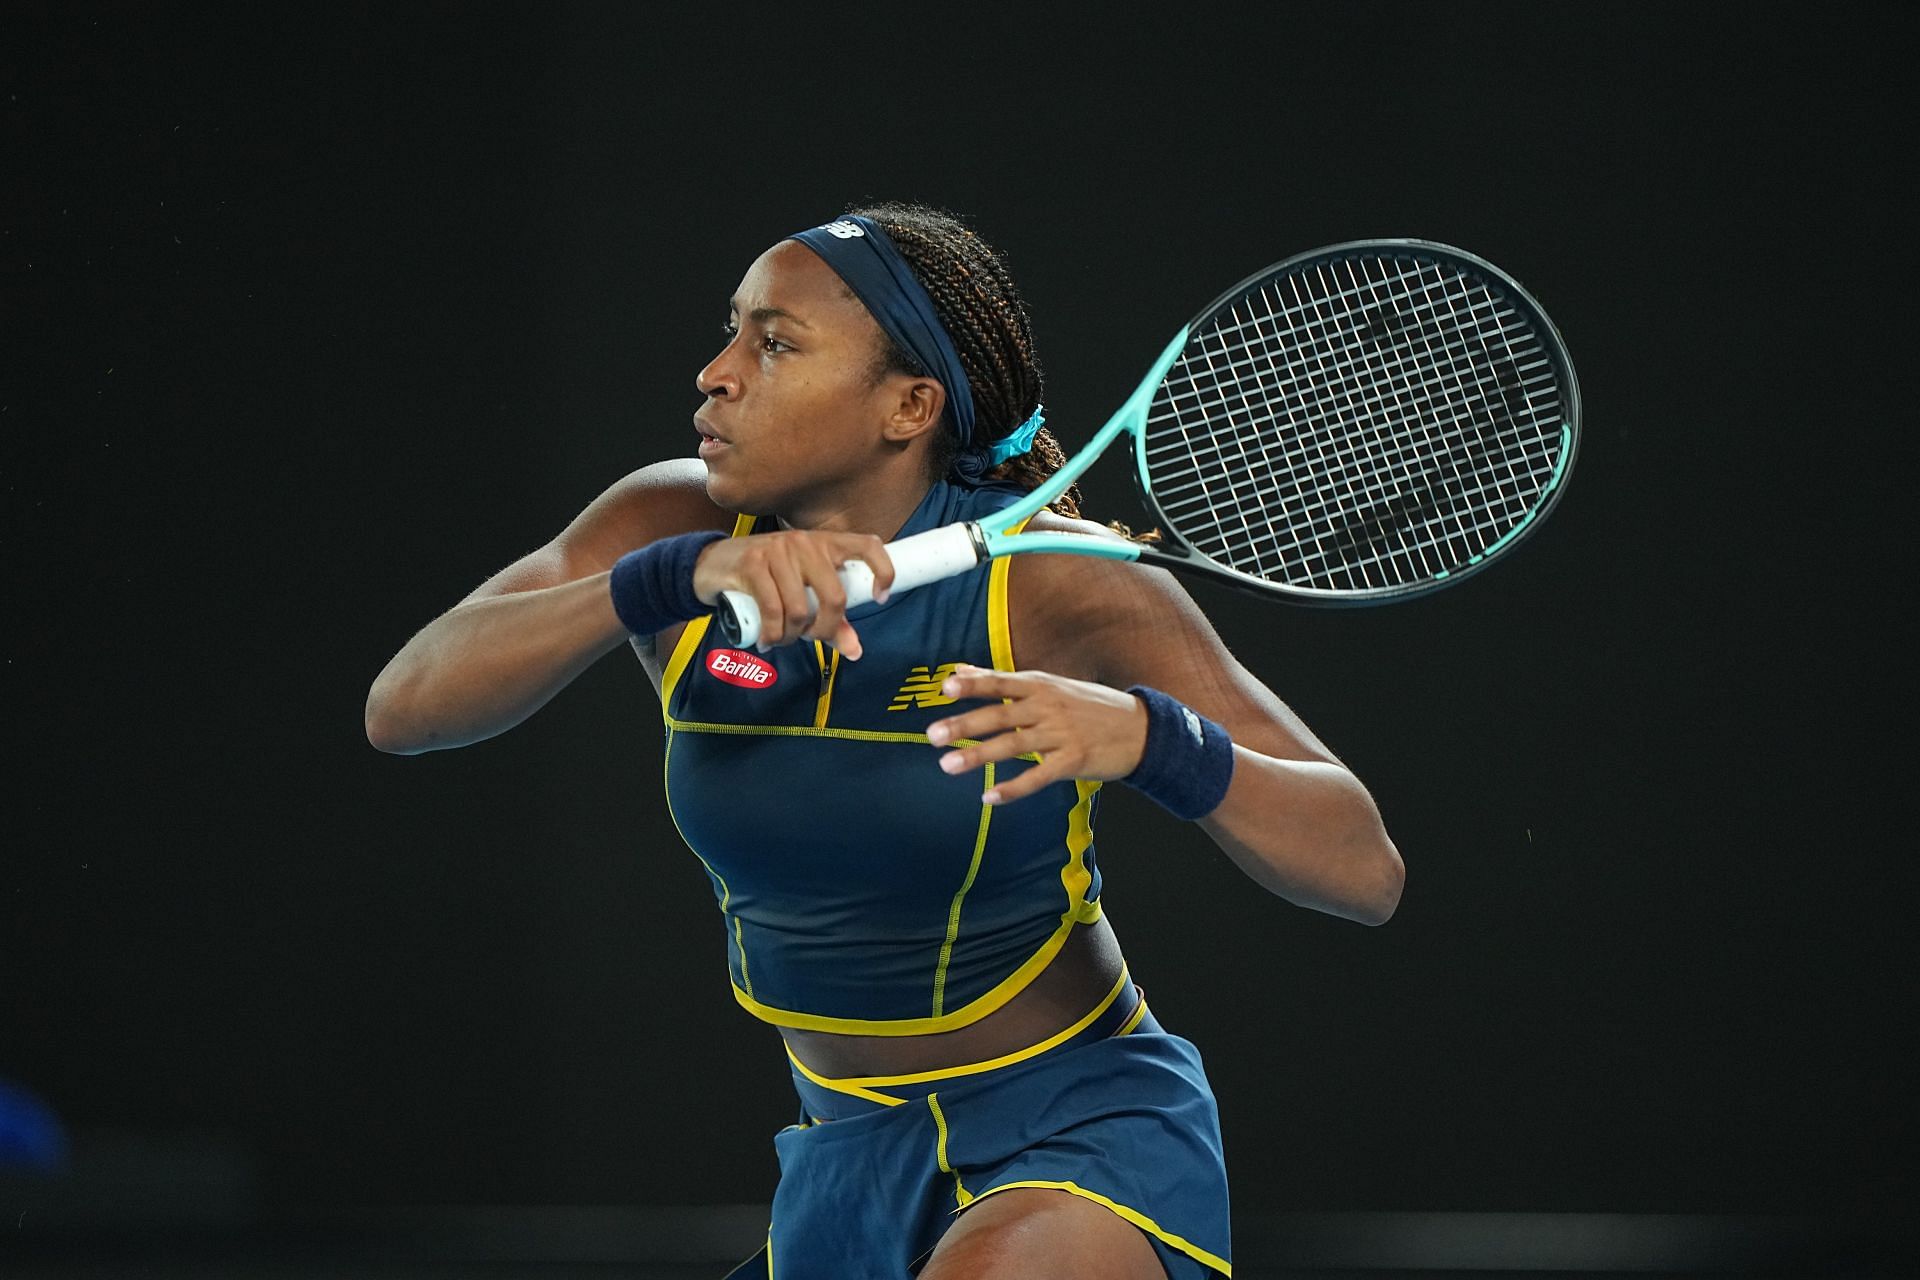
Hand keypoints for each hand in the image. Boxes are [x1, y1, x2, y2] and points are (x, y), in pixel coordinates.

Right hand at [691, 530, 894, 658]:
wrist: (713, 563)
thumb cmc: (766, 578)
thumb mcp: (802, 591)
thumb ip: (831, 619)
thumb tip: (855, 650)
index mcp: (826, 543)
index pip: (867, 546)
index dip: (883, 570)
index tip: (879, 597)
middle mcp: (806, 542)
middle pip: (834, 597)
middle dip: (824, 630)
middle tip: (810, 637)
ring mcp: (778, 551)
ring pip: (800, 610)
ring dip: (792, 636)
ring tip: (782, 638)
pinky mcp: (753, 563)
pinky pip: (773, 611)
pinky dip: (772, 634)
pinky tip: (767, 638)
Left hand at [924, 665, 1148, 804]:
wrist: (1140, 728)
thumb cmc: (1088, 705)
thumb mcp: (1049, 684)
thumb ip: (1003, 680)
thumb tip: (958, 670)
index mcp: (1041, 685)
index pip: (1000, 682)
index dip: (973, 684)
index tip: (945, 688)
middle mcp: (1048, 707)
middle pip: (1000, 715)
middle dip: (964, 725)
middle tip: (932, 735)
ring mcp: (1061, 734)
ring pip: (1014, 745)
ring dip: (979, 756)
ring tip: (948, 766)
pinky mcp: (1073, 762)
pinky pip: (1038, 777)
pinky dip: (1013, 788)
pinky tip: (989, 798)